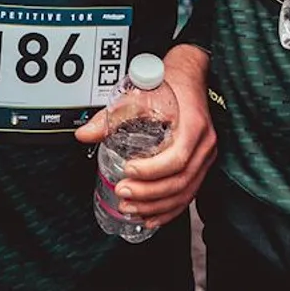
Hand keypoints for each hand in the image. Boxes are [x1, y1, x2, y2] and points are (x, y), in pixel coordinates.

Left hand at [74, 45, 215, 228]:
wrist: (190, 74)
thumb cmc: (169, 82)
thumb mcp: (138, 94)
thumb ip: (111, 116)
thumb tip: (84, 134)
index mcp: (193, 127)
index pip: (176, 159)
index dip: (152, 170)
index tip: (128, 170)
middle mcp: (204, 145)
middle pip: (180, 181)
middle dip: (149, 194)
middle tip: (123, 193)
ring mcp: (205, 157)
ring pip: (186, 192)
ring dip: (157, 206)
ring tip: (131, 209)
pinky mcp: (200, 164)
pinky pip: (189, 192)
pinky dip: (170, 208)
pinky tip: (151, 216)